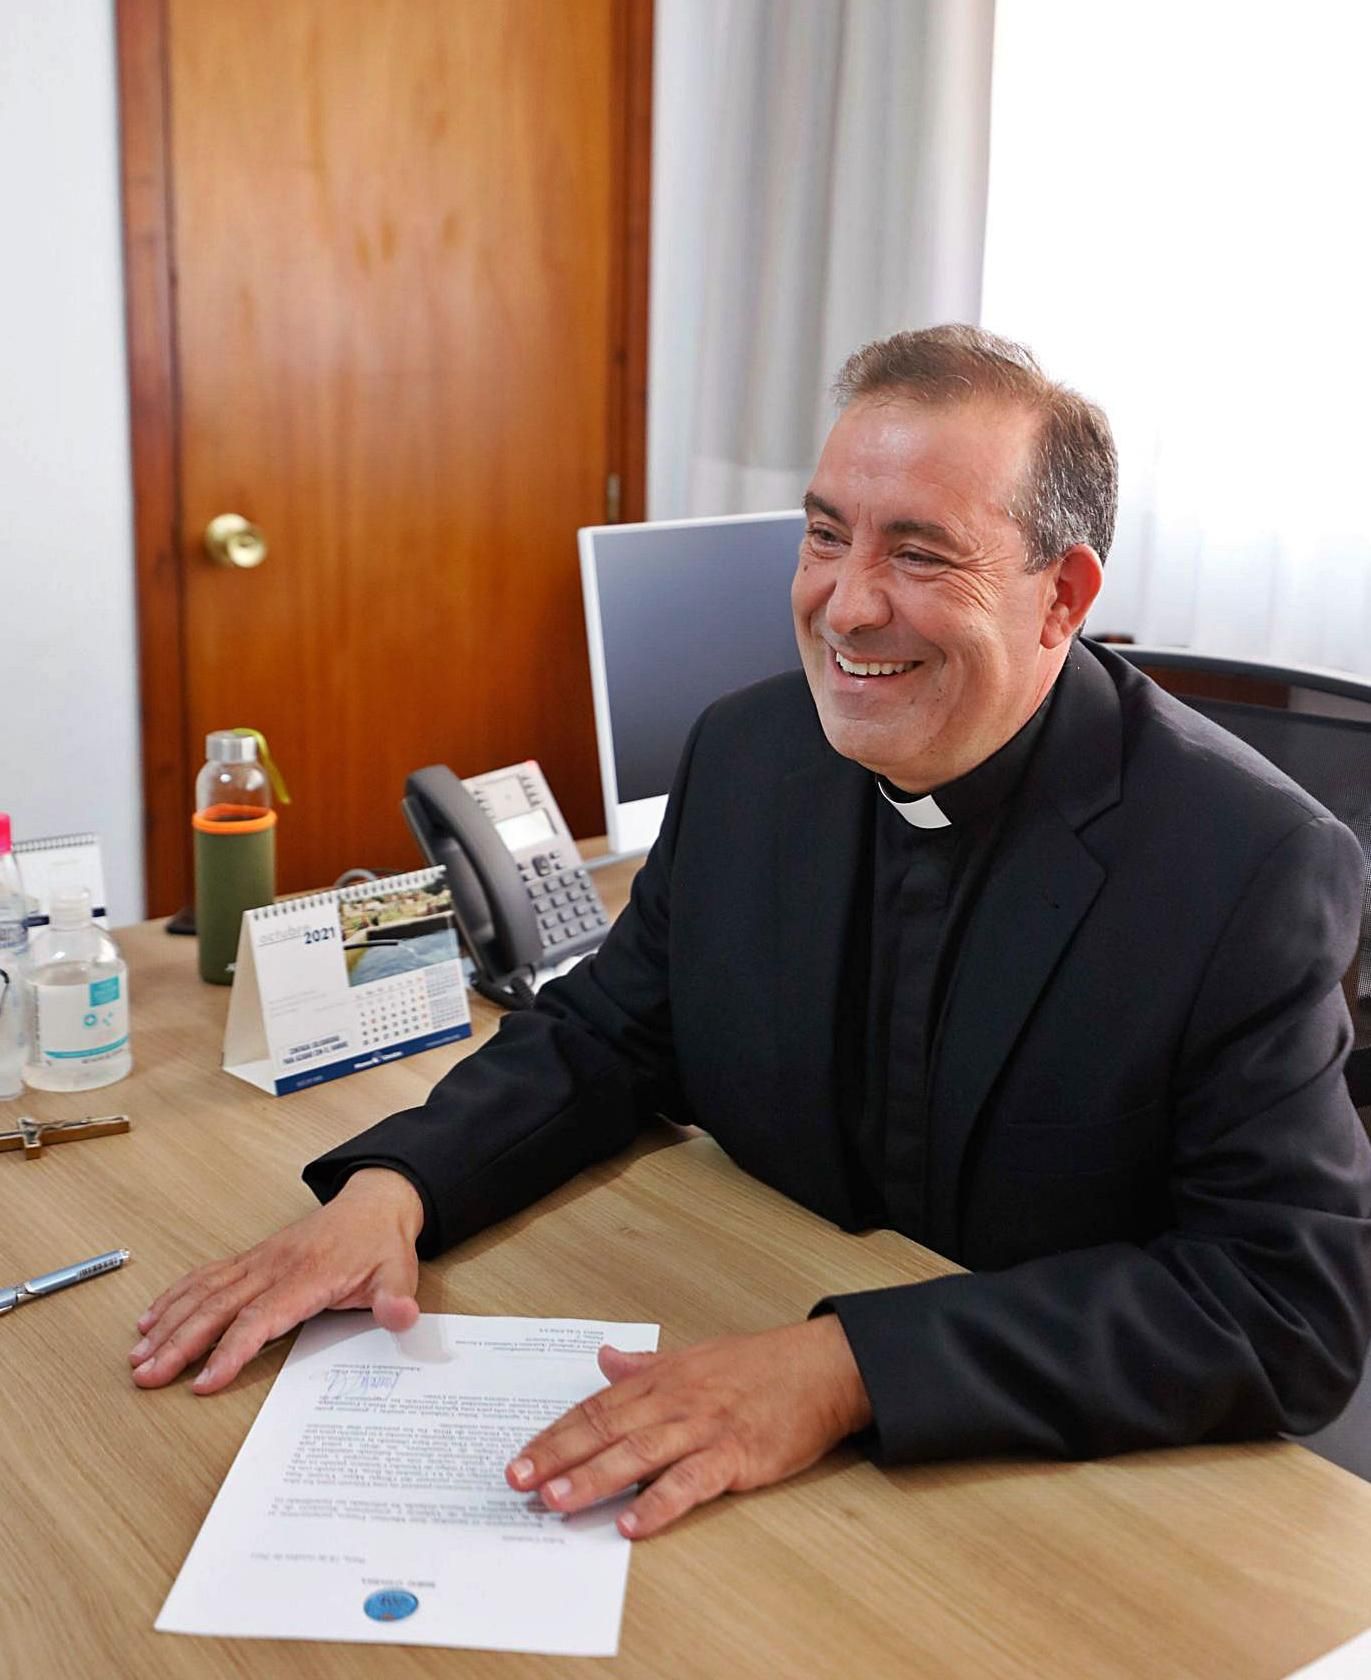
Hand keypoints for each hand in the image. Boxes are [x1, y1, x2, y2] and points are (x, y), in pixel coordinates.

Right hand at [128, 1168, 424, 1393]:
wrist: (373, 1204)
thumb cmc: (380, 1244)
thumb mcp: (398, 1273)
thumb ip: (396, 1300)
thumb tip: (403, 1318)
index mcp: (306, 1276)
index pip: (260, 1318)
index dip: (231, 1350)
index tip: (204, 1380)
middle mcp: (273, 1267)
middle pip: (218, 1308)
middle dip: (179, 1343)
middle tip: (147, 1375)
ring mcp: (258, 1261)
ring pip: (204, 1293)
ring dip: (168, 1323)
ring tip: (138, 1356)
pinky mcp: (251, 1258)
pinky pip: (206, 1276)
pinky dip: (176, 1296)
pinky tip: (152, 1317)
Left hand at [505, 1316, 871, 1538]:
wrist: (820, 1368)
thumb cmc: (760, 1367)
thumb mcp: (695, 1357)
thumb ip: (646, 1367)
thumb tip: (605, 1359)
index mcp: (662, 1380)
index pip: (596, 1408)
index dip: (555, 1435)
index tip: (519, 1459)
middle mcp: (675, 1402)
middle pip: (606, 1429)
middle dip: (558, 1457)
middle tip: (519, 1482)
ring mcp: (704, 1428)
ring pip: (638, 1453)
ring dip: (595, 1478)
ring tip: (559, 1501)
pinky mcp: (735, 1455)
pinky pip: (691, 1481)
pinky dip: (661, 1502)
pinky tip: (634, 1523)